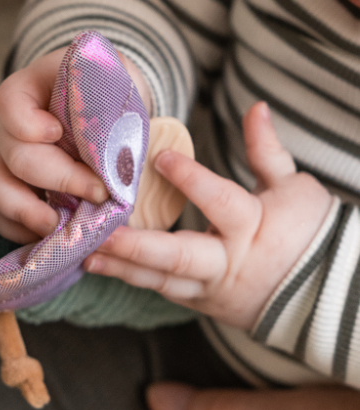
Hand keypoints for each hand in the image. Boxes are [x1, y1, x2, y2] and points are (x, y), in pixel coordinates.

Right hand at [0, 47, 151, 241]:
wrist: (99, 109)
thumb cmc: (102, 92)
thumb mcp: (112, 80)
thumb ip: (110, 97)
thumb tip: (116, 143)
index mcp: (28, 90)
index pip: (9, 104)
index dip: (27, 123)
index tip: (57, 133)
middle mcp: (6, 125)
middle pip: (14, 154)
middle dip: (58, 178)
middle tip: (98, 192)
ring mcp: (1, 158)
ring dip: (26, 210)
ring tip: (58, 225)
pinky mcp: (7, 188)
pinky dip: (20, 229)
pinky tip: (49, 235)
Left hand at [85, 102, 332, 328]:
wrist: (322, 295)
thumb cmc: (309, 232)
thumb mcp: (294, 186)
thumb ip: (266, 150)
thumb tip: (257, 106)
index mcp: (254, 228)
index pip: (221, 202)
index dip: (192, 180)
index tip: (160, 157)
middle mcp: (229, 263)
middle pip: (179, 257)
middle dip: (138, 247)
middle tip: (102, 234)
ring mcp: (212, 288)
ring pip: (163, 281)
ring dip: (123, 268)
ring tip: (86, 254)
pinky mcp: (201, 302)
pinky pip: (162, 289)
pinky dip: (133, 278)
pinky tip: (102, 264)